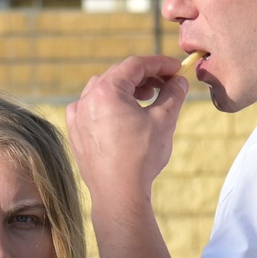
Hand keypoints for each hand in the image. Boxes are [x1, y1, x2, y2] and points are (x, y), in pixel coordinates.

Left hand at [67, 57, 188, 207]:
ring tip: (147, 98)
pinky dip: (108, 105)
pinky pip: (91, 107)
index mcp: (106, 90)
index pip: (136, 65)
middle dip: (145, 76)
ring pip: (103, 89)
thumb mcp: (164, 121)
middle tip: (166, 83)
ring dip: (126, 89)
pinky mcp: (76, 132)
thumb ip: (173, 94)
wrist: (118, 194)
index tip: (176, 69)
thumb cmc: (140, 158)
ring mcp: (78, 115)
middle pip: (119, 75)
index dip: (160, 64)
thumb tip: (180, 82)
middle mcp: (87, 99)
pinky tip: (123, 115)